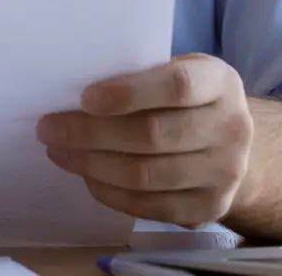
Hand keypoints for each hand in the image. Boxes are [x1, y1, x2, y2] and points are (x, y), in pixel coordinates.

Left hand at [38, 53, 253, 228]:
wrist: (232, 145)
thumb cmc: (190, 100)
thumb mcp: (180, 71)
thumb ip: (143, 77)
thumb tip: (74, 92)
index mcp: (221, 83)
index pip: (177, 87)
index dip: (129, 93)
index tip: (84, 98)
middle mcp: (232, 129)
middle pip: (153, 135)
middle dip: (92, 133)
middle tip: (50, 129)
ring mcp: (224, 174)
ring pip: (147, 175)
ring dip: (93, 165)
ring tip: (60, 152)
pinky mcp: (210, 209)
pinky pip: (151, 207)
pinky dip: (112, 193)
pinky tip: (88, 177)